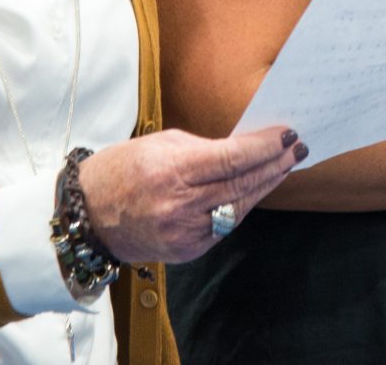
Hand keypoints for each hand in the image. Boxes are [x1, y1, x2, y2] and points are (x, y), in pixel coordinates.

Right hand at [75, 125, 306, 263]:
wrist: (88, 216)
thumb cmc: (123, 169)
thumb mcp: (160, 143)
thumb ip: (204, 148)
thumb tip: (244, 148)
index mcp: (171, 171)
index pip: (232, 158)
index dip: (264, 147)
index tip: (287, 134)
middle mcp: (179, 205)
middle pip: (241, 184)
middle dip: (274, 165)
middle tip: (297, 148)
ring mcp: (184, 233)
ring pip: (238, 208)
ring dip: (264, 186)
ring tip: (283, 167)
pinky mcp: (186, 251)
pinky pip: (224, 227)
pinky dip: (241, 206)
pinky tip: (254, 190)